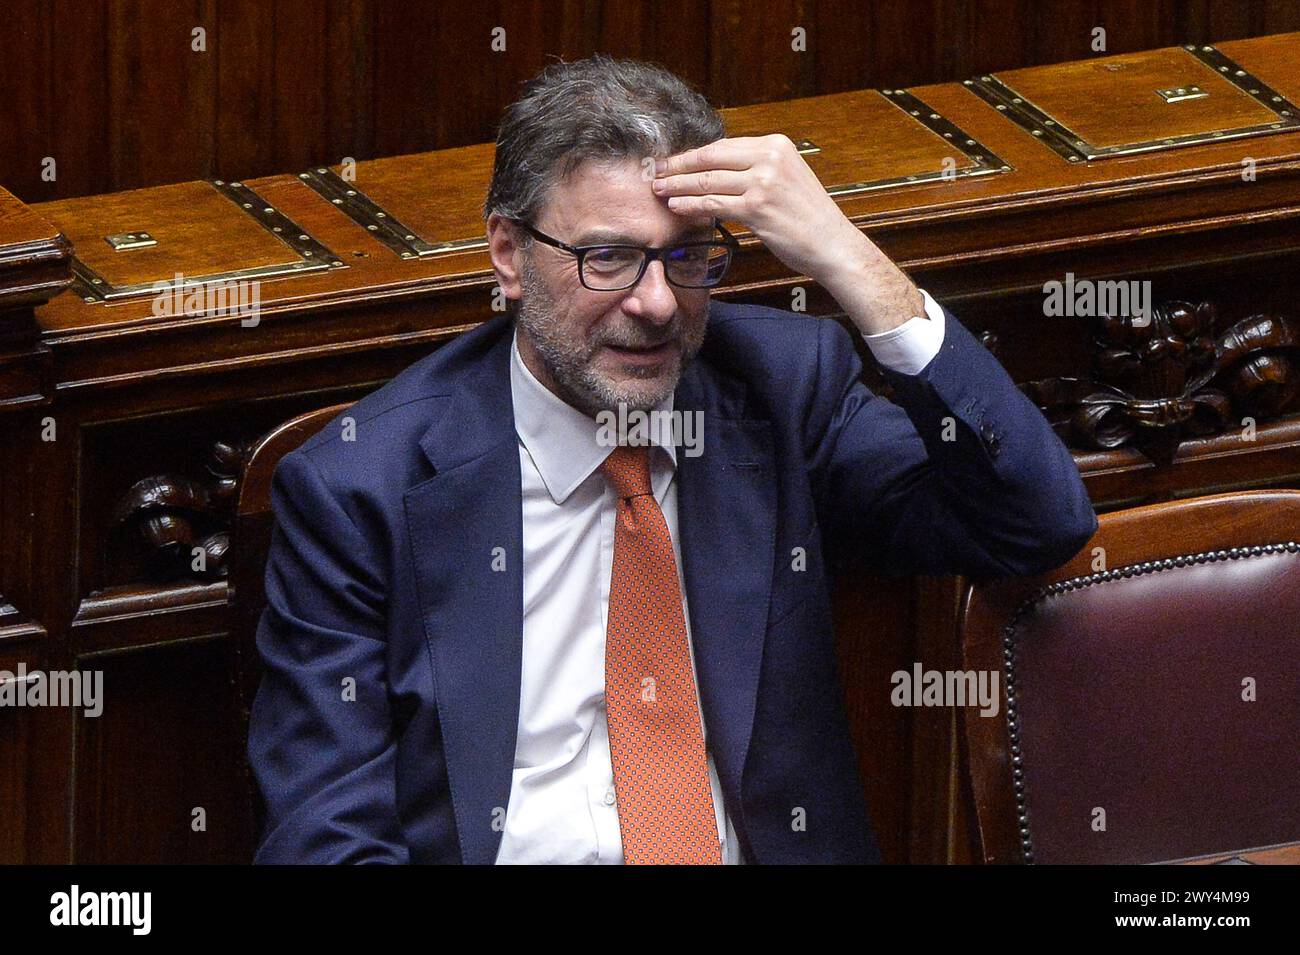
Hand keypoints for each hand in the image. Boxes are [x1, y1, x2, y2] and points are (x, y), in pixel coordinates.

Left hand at [652, 134, 862, 283]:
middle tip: (656, 172)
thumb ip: (757, 168)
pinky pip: (713, 204)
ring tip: (659, 190)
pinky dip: (691, 206)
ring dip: (679, 186)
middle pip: (711, 158)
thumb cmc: (808, 216)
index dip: (694, 154)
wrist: (832, 243)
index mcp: (776, 145)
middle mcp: (770, 159)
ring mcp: (763, 183)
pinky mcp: (757, 208)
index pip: (723, 146)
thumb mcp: (787, 178)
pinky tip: (677, 207)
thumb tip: (719, 169)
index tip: (674, 161)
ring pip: (708, 181)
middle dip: (679, 166)